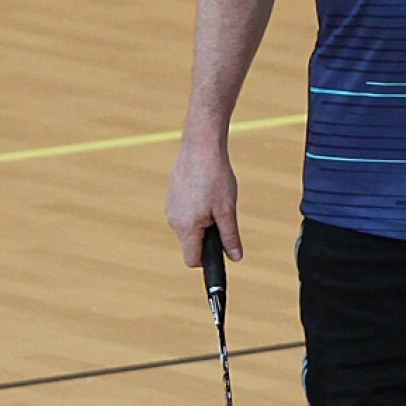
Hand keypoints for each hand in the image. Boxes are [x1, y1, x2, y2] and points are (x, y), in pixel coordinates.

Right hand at [167, 135, 240, 266]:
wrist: (200, 145)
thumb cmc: (215, 176)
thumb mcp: (227, 209)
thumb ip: (230, 236)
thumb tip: (235, 257)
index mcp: (186, 227)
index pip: (192, 260)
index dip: (208, 260)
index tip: (221, 250)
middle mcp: (173, 220)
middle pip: (192, 242)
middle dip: (208, 236)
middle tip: (223, 214)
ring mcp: (170, 207)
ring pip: (189, 226)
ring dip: (203, 220)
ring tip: (215, 198)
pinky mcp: (171, 195)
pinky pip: (185, 211)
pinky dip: (197, 207)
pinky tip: (206, 189)